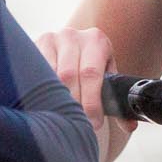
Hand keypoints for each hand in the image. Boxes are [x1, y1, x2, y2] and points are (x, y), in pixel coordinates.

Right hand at [37, 25, 126, 161]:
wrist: (68, 46)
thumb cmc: (90, 67)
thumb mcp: (105, 77)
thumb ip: (116, 101)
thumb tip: (130, 126)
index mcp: (96, 40)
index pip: (91, 74)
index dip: (91, 101)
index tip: (93, 123)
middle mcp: (72, 36)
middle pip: (68, 76)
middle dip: (74, 103)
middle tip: (77, 124)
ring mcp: (50, 39)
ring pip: (50, 76)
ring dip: (56, 99)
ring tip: (62, 118)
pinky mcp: (32, 46)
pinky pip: (34, 72)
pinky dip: (40, 91)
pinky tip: (45, 105)